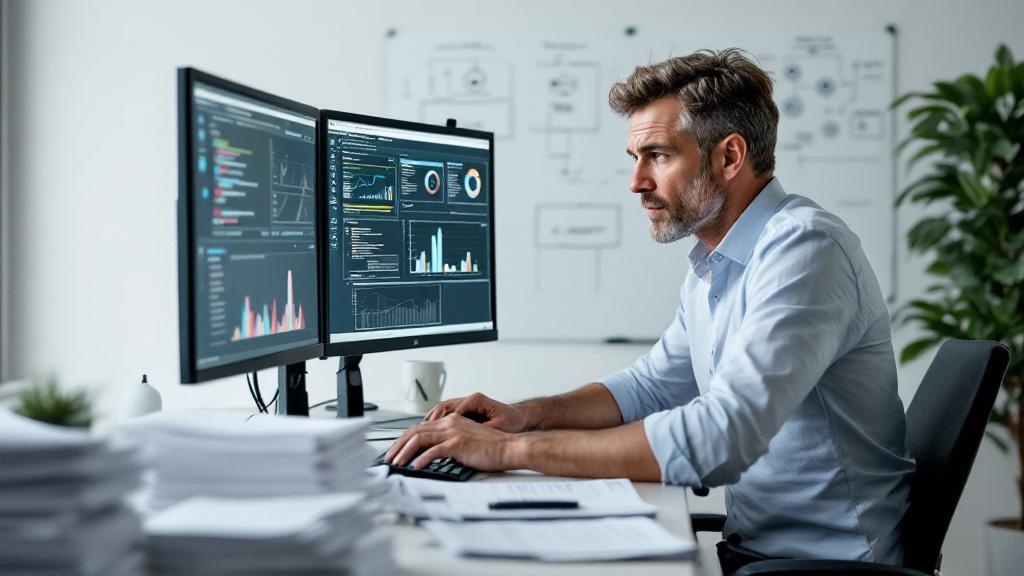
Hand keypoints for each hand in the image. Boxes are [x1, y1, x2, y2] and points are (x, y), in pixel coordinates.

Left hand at [384, 413, 518, 471]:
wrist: (509, 448)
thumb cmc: (491, 448)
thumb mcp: (466, 441)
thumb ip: (449, 443)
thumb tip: (431, 455)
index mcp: (451, 420)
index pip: (421, 427)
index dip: (405, 439)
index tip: (396, 450)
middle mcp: (450, 423)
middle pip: (415, 431)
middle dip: (399, 445)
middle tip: (389, 458)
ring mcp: (453, 432)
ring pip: (419, 439)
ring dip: (405, 452)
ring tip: (397, 463)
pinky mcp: (457, 444)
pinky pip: (432, 451)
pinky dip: (421, 460)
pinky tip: (414, 467)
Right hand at [424, 392, 529, 432]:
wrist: (520, 416)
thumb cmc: (512, 421)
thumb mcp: (499, 426)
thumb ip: (483, 428)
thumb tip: (468, 435)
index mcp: (476, 400)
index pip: (453, 409)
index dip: (441, 421)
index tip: (432, 431)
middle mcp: (469, 399)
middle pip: (443, 406)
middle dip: (430, 420)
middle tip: (419, 432)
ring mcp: (466, 403)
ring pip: (442, 409)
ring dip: (431, 420)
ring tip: (419, 432)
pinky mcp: (465, 410)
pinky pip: (446, 413)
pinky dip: (436, 421)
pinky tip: (429, 431)